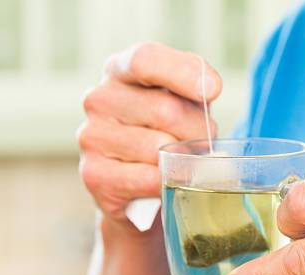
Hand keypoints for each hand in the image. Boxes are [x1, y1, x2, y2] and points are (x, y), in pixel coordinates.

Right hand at [78, 42, 220, 228]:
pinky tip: (165, 181)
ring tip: (181, 162)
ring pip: (159, 148)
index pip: (146, 60)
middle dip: (197, 132)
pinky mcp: (94, 175)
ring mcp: (92, 136)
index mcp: (120, 70)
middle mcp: (99, 99)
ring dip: (185, 160)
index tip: (213, 90)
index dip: (183, 73)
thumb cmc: (169, 132)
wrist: (140, 184)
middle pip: (165, 110)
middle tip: (203, 144)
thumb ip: (198, 85)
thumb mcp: (187, 100)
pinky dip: (168, 183)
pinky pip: (149, 178)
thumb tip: (209, 87)